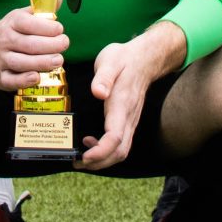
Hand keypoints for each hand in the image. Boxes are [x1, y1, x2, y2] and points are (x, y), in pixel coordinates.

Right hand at [0, 6, 70, 92]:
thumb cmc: (7, 31)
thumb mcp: (21, 16)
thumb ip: (42, 9)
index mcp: (11, 23)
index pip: (28, 23)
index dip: (46, 26)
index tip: (59, 28)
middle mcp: (5, 41)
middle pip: (29, 44)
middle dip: (50, 45)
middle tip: (64, 43)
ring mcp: (1, 60)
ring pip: (22, 63)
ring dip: (42, 62)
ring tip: (58, 60)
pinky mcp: (0, 78)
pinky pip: (11, 81)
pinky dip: (24, 80)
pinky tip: (37, 77)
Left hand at [80, 35, 168, 171]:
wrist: (144, 59)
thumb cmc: (124, 59)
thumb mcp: (110, 60)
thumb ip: (103, 77)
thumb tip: (98, 93)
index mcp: (122, 105)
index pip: (114, 137)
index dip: (100, 151)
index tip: (84, 156)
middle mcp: (128, 118)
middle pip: (119, 152)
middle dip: (99, 163)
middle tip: (77, 162)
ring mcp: (130, 122)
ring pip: (121, 151)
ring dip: (102, 160)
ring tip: (82, 157)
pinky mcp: (128, 122)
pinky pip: (120, 144)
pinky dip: (106, 151)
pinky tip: (90, 143)